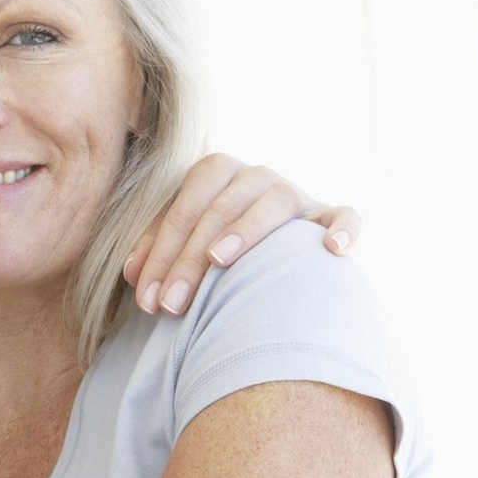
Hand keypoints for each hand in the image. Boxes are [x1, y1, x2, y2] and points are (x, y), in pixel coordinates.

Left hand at [123, 153, 360, 315]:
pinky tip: (332, 249)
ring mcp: (297, 194)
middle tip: (171, 305)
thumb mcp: (183, 241)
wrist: (272, 249)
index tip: (147, 299)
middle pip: (219, 208)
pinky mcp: (329, 217)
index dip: (161, 252)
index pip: (184, 206)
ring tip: (219, 261)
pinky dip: (344, 228)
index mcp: (217, 171)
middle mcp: (257, 176)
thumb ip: (158, 250)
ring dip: (245, 229)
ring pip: (274, 201)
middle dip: (188, 259)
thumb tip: (132, 274)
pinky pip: (345, 216)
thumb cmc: (216, 245)